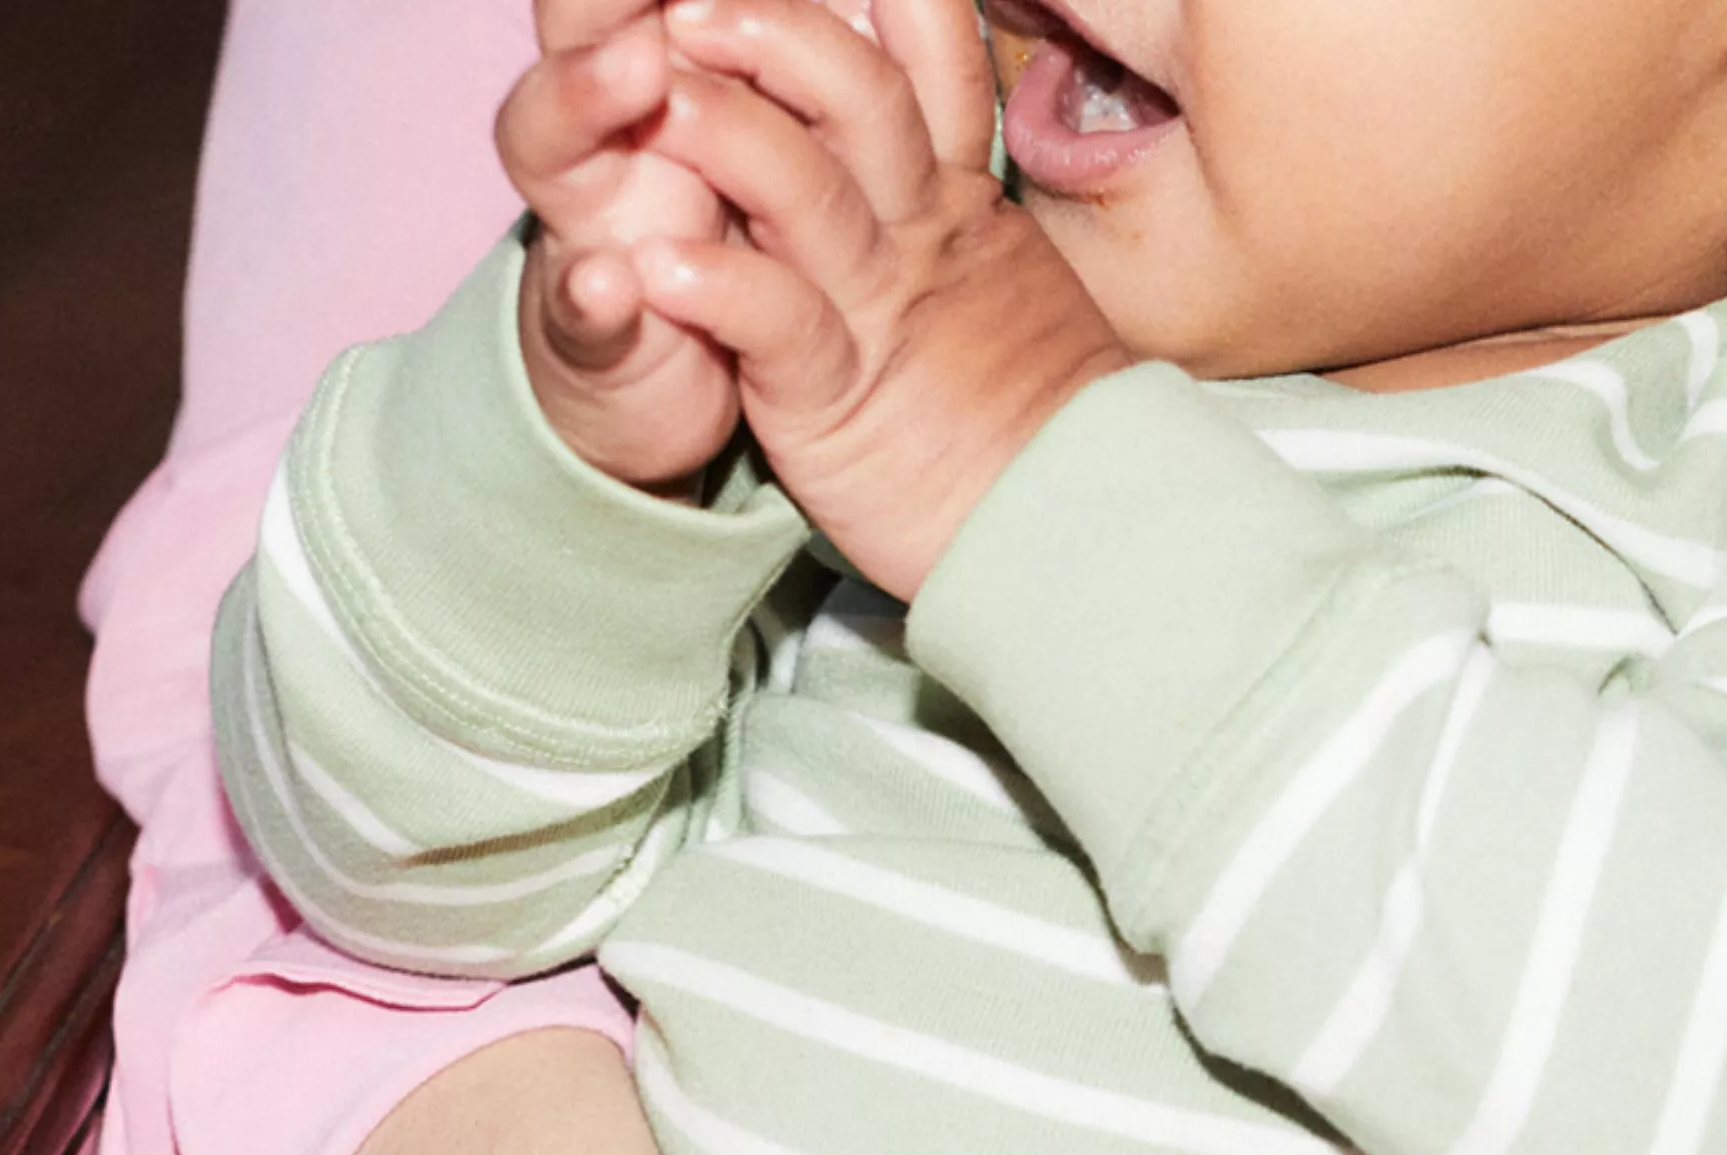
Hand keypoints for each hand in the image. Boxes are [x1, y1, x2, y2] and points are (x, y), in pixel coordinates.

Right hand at [498, 0, 741, 484]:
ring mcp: (588, 210)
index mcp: (664, 47)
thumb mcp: (787, 109)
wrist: (670, 373)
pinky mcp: (590, 321)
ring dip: (589, 91)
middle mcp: (609, 112)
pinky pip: (579, 302)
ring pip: (553, 132)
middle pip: (582, 10)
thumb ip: (808, 46)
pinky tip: (608, 284)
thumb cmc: (740, 214)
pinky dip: (590, 293)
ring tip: (639, 68)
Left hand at [630, 0, 1132, 595]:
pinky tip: (656, 268)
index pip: (930, 61)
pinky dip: (718, 290)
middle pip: (858, 94)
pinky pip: (776, 325)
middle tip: (691, 7)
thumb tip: (947, 148)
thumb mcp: (1008, 287)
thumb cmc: (1029, 421)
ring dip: (729, 135)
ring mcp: (876, 313)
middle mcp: (916, 236)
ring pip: (805, 191)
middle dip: (774, 31)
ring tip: (660, 97)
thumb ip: (960, 211)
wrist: (1069, 530)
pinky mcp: (835, 400)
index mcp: (953, 203)